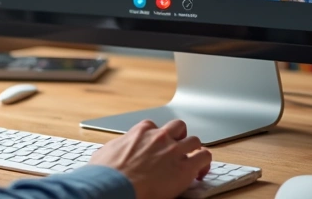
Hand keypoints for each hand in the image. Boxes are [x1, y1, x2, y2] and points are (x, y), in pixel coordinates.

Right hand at [88, 120, 211, 198]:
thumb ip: (118, 147)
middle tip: (177, 149)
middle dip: (179, 136)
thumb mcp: (107, 152)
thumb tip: (114, 151)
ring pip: (195, 140)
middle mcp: (159, 137)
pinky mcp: (185, 169)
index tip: (156, 146)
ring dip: (194, 149)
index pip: (153, 126)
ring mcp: (173, 151)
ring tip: (192, 161)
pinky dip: (204, 163)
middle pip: (178, 127)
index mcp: (140, 132)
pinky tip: (200, 173)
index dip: (156, 136)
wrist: (114, 186)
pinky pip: (205, 157)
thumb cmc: (106, 173)